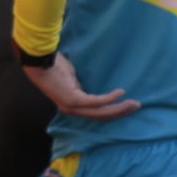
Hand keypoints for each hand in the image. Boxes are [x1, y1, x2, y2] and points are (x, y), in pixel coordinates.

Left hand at [24, 53, 139, 119]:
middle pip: (101, 116)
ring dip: (119, 108)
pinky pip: (96, 102)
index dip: (112, 111)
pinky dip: (109, 98)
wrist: (39, 60)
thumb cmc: (53, 66)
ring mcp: (72, 106)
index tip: (126, 106)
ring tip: (133, 103)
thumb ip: (82, 86)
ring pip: (101, 112)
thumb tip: (91, 85)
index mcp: (72, 105)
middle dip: (120, 112)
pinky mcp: (74, 99)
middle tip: (136, 106)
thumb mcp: (71, 78)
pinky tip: (120, 93)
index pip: (96, 113)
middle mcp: (72, 109)